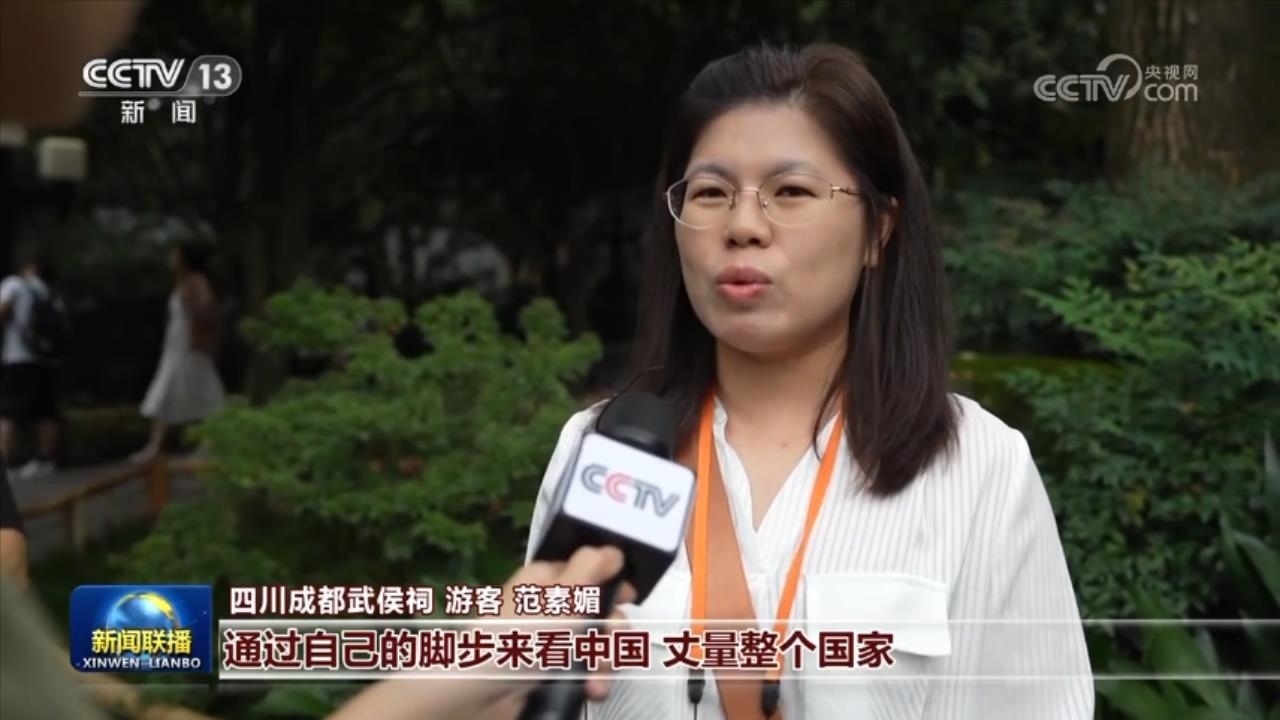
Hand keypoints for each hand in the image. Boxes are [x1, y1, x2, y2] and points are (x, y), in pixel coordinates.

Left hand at [486, 545, 636, 706]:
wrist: (482, 693)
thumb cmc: (519, 634)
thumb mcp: (558, 595)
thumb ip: (590, 567)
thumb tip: (614, 549)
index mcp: (547, 580)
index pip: (588, 570)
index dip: (612, 581)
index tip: (628, 595)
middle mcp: (552, 608)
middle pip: (601, 610)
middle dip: (613, 627)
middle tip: (607, 638)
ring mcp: (554, 643)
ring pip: (600, 644)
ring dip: (606, 659)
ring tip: (596, 673)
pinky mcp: (556, 674)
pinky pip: (590, 672)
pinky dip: (595, 680)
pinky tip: (591, 688)